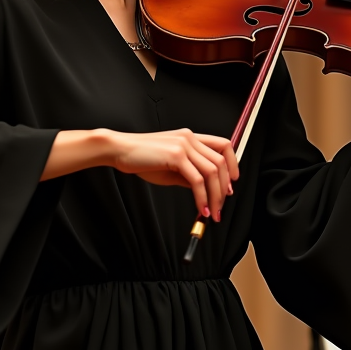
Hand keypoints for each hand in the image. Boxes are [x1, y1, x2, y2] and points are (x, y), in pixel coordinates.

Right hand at [41, 127, 237, 221]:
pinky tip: (200, 208)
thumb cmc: (140, 158)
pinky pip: (197, 180)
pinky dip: (201, 197)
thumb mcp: (170, 167)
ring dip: (215, 196)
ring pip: (212, 172)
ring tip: (211, 212)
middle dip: (224, 187)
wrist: (118, 150)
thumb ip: (188, 174)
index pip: (223, 145)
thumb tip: (204, 189)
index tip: (231, 184)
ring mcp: (184, 145)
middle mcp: (190, 138)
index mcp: (190, 137)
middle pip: (221, 161)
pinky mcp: (176, 156)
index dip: (232, 164)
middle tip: (220, 205)